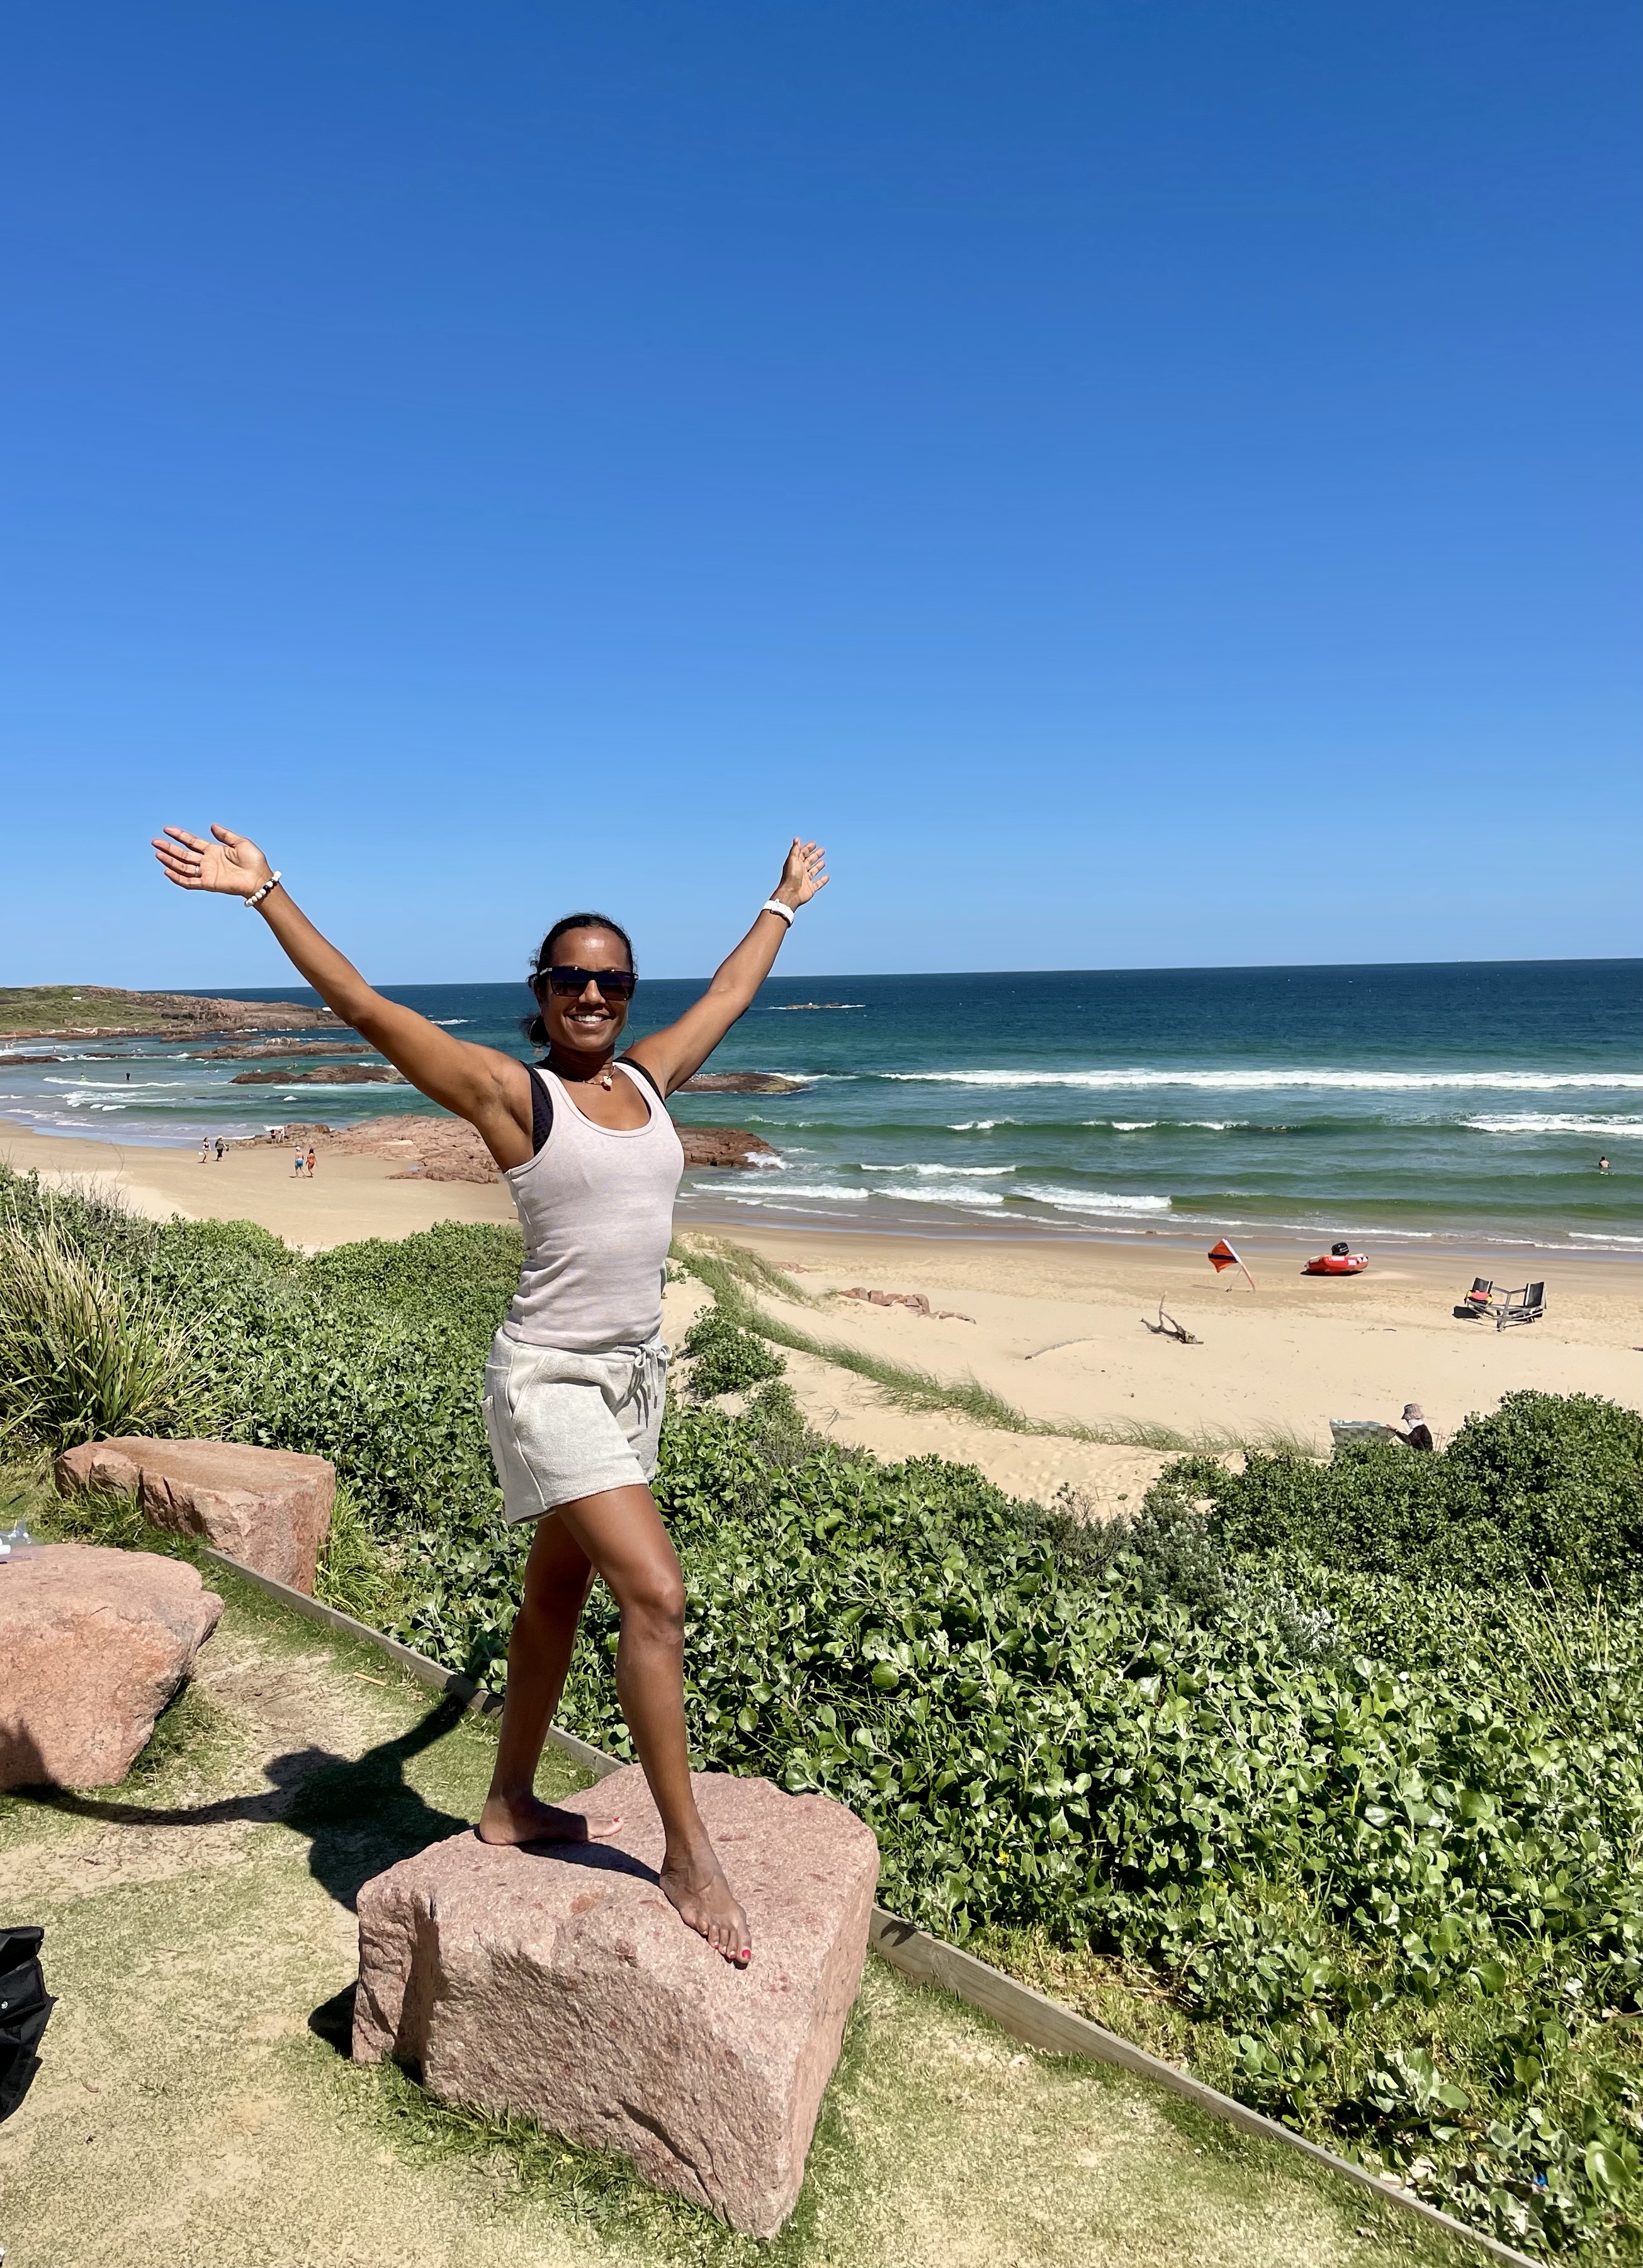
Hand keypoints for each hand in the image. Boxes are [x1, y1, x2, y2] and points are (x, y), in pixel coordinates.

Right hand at [152, 824, 273, 897]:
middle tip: (155, 842)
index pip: (192, 842)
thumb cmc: (254, 861)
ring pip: (183, 867)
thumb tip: (212, 826)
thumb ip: (225, 835)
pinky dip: (177, 878)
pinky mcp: (208, 884)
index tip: (167, 829)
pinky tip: (167, 871)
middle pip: (183, 854)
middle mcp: (207, 862)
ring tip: (157, 853)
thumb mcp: (240, 842)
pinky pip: (189, 882)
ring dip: (170, 861)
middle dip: (169, 848)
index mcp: (213, 851)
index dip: (179, 835)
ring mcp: (206, 873)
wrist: (259, 878)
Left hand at [773, 837, 828, 909]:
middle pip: (809, 861)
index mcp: (796, 863)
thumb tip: (796, 839)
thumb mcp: (793, 860)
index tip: (814, 843)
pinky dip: (823, 880)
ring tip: (823, 861)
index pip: (802, 854)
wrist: (791, 893)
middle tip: (822, 850)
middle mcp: (800, 871)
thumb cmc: (791, 876)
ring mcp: (806, 880)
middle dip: (815, 855)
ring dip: (818, 866)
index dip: (808, 848)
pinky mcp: (811, 888)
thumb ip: (795, 849)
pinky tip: (827, 876)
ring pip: (813, 871)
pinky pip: (818, 883)